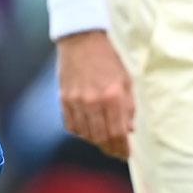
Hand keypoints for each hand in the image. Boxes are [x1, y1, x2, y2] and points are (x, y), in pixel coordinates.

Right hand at [57, 29, 133, 158]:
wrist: (81, 38)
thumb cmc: (107, 58)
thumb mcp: (126, 79)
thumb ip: (129, 106)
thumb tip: (129, 130)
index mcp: (113, 95)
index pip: (118, 133)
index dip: (123, 148)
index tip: (126, 154)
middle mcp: (94, 101)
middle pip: (101, 138)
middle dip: (110, 148)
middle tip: (116, 151)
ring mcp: (76, 101)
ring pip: (85, 135)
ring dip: (96, 140)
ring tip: (103, 138)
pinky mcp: (63, 98)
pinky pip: (71, 125)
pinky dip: (80, 131)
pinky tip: (87, 127)